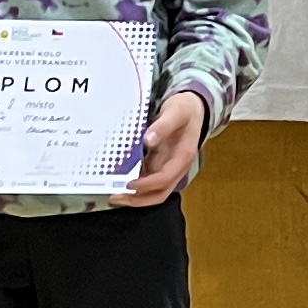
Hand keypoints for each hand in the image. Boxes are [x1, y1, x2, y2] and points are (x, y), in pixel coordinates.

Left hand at [114, 92, 207, 208]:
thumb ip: (163, 126)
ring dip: (135, 196)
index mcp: (182, 157)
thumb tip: (148, 140)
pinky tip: (119, 182)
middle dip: (138, 199)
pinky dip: (134, 185)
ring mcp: (168, 168)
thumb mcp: (176, 112)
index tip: (129, 184)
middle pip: (159, 193)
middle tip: (116, 197)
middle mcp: (176, 168)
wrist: (193, 108)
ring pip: (153, 191)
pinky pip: (147, 180)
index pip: (165, 179)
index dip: (146, 184)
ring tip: (114, 194)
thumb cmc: (185, 110)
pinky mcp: (160, 165)